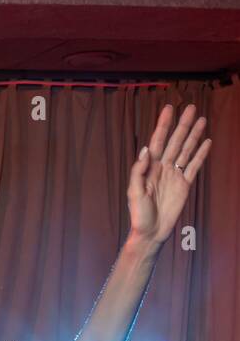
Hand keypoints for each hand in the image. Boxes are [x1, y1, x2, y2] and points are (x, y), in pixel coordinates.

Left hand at [127, 104, 210, 249]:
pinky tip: (206, 141)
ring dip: (193, 135)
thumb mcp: (134, 193)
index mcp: (150, 168)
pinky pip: (194, 166)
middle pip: (175, 142)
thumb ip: (138, 172)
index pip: (158, 142)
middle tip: (190, 108)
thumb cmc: (139, 215)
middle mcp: (163, 168)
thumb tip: (146, 150)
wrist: (151, 232)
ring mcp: (175, 175)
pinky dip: (201, 153)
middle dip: (182, 125)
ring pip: (186, 150)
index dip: (163, 125)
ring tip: (201, 119)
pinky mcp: (185, 185)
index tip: (168, 109)